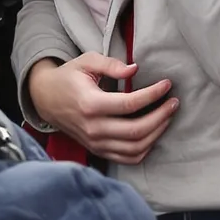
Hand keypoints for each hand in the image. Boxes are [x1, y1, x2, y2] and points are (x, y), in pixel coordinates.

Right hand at [26, 51, 178, 164]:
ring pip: (134, 148)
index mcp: (90, 104)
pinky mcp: (97, 150)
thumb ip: (111, 64)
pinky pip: (126, 158)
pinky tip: (154, 133)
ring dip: (156, 134)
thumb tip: (135, 70)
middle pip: (136, 131)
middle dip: (161, 116)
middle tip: (174, 102)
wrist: (46, 99)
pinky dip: (144, 149)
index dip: (153, 94)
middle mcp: (93, 128)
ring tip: (168, 116)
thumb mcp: (87, 61)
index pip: (130, 104)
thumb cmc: (69, 77)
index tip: (167, 84)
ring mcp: (95, 143)